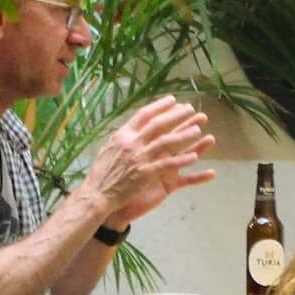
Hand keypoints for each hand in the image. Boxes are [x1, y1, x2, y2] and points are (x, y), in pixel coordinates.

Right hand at [86, 96, 215, 224]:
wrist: (97, 194)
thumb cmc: (102, 172)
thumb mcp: (109, 148)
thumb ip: (124, 137)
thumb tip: (134, 126)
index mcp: (123, 135)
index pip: (144, 115)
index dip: (160, 106)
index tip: (173, 100)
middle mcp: (132, 143)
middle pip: (158, 125)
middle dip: (176, 115)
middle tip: (191, 109)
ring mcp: (140, 158)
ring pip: (166, 142)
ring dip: (183, 135)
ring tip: (198, 130)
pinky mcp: (146, 174)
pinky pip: (167, 165)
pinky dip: (181, 160)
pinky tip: (194, 157)